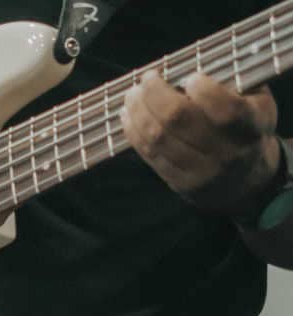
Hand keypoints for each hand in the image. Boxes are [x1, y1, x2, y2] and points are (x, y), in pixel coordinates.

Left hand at [122, 71, 281, 217]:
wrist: (247, 178)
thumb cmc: (246, 127)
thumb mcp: (254, 101)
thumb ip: (230, 82)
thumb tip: (187, 64)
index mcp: (252, 129)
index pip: (226, 111)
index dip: (204, 90)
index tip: (190, 76)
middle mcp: (228, 154)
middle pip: (179, 120)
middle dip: (155, 93)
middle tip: (148, 78)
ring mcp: (203, 172)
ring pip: (158, 138)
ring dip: (138, 111)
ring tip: (133, 94)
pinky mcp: (181, 184)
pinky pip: (150, 154)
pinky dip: (133, 131)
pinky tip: (128, 114)